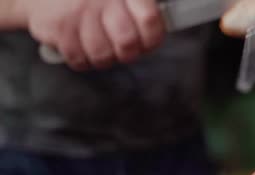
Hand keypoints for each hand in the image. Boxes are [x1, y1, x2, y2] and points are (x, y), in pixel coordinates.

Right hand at [22, 0, 164, 70]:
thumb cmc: (92, 0)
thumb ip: (143, 9)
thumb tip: (167, 23)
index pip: (150, 20)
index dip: (152, 38)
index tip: (147, 41)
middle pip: (127, 43)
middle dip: (127, 52)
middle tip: (121, 45)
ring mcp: (78, 13)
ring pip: (103, 56)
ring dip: (104, 57)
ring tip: (99, 43)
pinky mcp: (58, 27)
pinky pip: (79, 60)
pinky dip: (82, 59)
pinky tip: (81, 45)